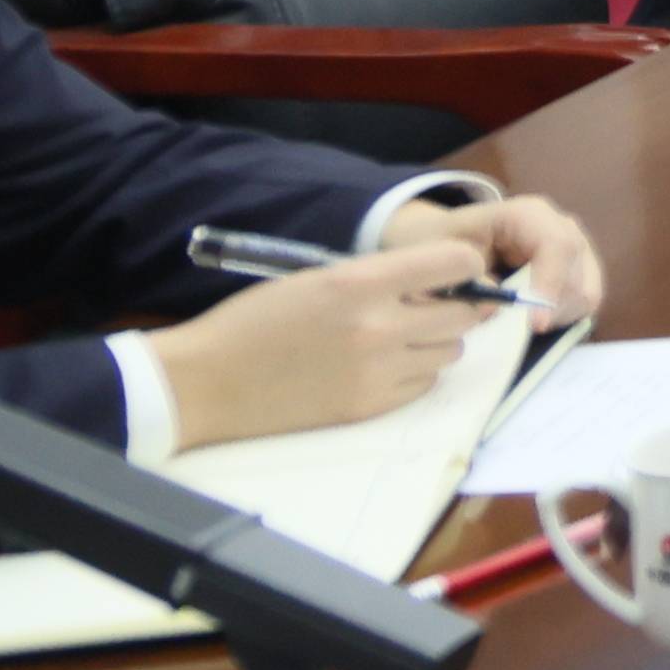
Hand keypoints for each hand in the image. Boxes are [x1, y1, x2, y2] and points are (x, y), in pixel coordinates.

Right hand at [148, 235, 499, 449]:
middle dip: (457, 306)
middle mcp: (377, 326)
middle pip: (464, 313)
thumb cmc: (255, 322)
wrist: (205, 382)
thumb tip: (443, 281)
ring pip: (450, 352)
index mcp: (360, 283)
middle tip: (432, 307)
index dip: (463, 265)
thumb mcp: (318, 278)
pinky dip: (414, 374)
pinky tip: (381, 367)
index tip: (455, 271)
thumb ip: (382, 277)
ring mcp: (376, 372)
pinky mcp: (369, 408)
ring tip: (398, 338)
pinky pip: (424, 385)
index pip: (456, 262)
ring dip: (435, 342)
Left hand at [385, 189, 604, 330]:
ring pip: (587, 289)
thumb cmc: (442, 243)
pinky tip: (534, 321)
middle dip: (555, 308)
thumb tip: (497, 302)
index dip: (552, 285)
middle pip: (578, 271)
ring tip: (523, 326)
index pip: (557, 246)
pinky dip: (564, 317)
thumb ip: (463, 275)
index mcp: (528, 214)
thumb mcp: (437, 252)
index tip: (535, 325)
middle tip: (523, 334)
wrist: (447, 239)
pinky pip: (585, 300)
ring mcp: (575, 247)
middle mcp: (561, 226)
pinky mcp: (578, 270)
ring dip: (559, 315)